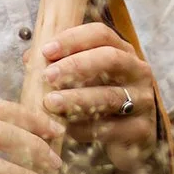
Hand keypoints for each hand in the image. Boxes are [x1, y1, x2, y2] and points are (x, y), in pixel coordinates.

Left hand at [39, 22, 155, 172]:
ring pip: (109, 96)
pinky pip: (111, 128)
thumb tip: (30, 58)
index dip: (73, 39)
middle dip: (76, 65)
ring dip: (77, 99)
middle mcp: (137, 71)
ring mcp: (143, 100)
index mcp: (122, 51)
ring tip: (50, 103)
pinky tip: (66, 130)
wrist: (129, 139)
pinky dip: (85, 129)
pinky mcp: (142, 129)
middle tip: (48, 76)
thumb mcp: (82, 79)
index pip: (101, 34)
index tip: (47, 51)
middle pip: (110, 59)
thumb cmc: (99, 100)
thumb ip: (59, 65)